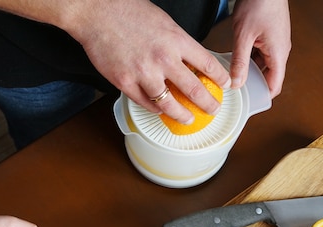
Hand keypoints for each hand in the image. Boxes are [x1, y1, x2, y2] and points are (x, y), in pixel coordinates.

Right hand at [71, 0, 230, 124]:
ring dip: (182, 115)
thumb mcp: (164, 22)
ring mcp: (144, 73)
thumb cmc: (128, 11)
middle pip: (194, 90)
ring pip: (170, 104)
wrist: (97, 12)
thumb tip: (189, 60)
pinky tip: (160, 109)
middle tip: (213, 109)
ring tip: (188, 118)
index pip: (207, 64)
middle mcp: (163, 59)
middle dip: (208, 104)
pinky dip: (155, 108)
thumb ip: (177, 43)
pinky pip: (145, 103)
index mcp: (176, 40)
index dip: (219, 78)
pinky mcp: (125, 82)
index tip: (225, 85)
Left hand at [231, 0, 290, 96]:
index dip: (262, 97)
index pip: (274, 85)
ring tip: (233, 76)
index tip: (248, 104)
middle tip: (235, 91)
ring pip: (263, 66)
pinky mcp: (269, 36)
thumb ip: (239, 61)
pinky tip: (236, 60)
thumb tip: (236, 83)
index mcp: (278, 53)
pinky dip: (249, 60)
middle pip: (268, 77)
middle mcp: (280, 50)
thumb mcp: (243, 35)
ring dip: (249, 72)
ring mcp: (275, 43)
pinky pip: (260, 54)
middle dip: (253, 85)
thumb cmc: (259, 3)